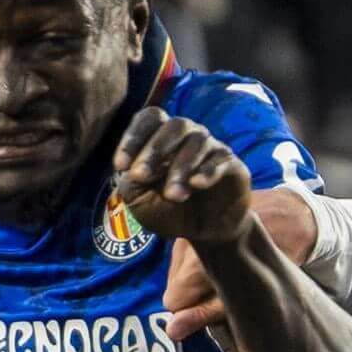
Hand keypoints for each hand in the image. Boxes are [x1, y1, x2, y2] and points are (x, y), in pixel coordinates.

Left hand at [113, 105, 252, 246]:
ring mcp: (211, 148)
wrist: (205, 232)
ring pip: (198, 141)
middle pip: (175, 125)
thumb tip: (133, 167)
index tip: (120, 166)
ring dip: (181, 167)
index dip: (133, 137)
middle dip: (155, 150)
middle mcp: (188, 136)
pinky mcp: (231, 164)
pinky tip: (196, 185)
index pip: (149, 119)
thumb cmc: (169, 211)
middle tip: (141, 175)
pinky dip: (207, 171)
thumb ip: (131, 181)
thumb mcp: (140, 201)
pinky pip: (220, 160)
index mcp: (162, 138)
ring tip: (173, 195)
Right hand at [162, 185, 317, 347]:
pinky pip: (181, 255)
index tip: (214, 309)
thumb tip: (171, 331)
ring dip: (194, 279)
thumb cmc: (274, 263)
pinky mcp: (191, 224)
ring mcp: (187, 232)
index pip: (173, 302)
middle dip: (193, 295)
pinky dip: (195, 262)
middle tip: (223, 290)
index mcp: (196, 266)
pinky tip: (219, 257)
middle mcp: (186, 246)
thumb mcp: (244, 297)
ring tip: (224, 272)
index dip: (192, 311)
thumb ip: (204, 314)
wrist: (289, 216)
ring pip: (176, 272)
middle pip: (173, 287)